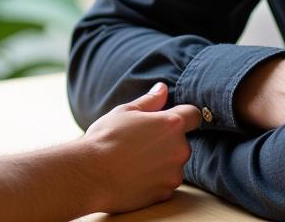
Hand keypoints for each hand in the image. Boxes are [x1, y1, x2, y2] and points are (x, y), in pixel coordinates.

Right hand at [80, 82, 201, 213]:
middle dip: (167, 139)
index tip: (173, 116)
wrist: (90, 175)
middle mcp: (179, 149)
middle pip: (182, 141)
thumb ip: (150, 101)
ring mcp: (173, 174)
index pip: (194, 115)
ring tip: (135, 158)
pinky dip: (155, 178)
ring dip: (162, 160)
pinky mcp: (165, 194)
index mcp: (171, 124)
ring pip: (173, 162)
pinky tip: (135, 174)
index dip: (185, 114)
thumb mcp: (126, 111)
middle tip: (142, 139)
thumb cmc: (106, 138)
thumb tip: (163, 88)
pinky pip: (165, 181)